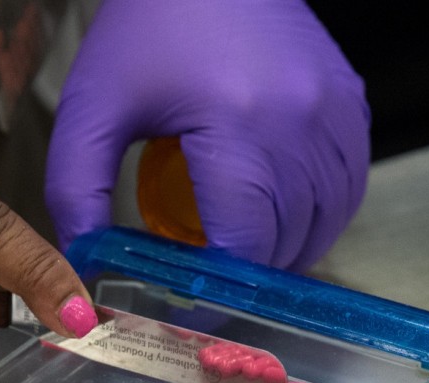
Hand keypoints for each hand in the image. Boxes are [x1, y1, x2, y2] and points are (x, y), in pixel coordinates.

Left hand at [45, 0, 369, 271]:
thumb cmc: (149, 27)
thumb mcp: (93, 108)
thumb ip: (76, 191)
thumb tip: (83, 266)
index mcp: (236, 124)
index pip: (243, 246)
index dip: (217, 293)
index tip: (189, 309)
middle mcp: (300, 121)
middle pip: (286, 243)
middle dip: (247, 277)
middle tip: (206, 280)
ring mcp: (336, 113)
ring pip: (325, 224)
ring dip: (285, 251)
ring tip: (240, 246)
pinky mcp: (352, 103)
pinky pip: (347, 189)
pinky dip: (317, 215)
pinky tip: (278, 211)